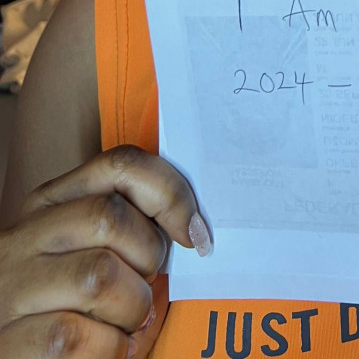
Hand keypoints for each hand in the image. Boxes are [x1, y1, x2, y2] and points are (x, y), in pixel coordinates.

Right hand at [0, 145, 209, 357]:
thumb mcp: (92, 250)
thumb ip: (128, 226)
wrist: (12, 356)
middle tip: (146, 286)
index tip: (194, 232)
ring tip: (125, 323)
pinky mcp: (8, 342)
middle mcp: (24, 237)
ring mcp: (12, 288)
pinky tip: (106, 350)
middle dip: (148, 257)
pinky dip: (109, 349)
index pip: (120, 164)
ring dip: (132, 309)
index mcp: (51, 204)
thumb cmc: (69, 303)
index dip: (170, 193)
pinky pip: (75, 337)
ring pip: (97, 277)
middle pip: (110, 218)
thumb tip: (194, 228)